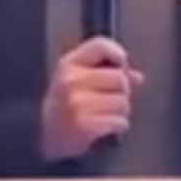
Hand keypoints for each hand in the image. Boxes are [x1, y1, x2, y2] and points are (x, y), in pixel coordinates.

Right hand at [39, 37, 143, 161]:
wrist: (43, 135)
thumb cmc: (63, 105)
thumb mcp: (75, 80)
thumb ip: (105, 71)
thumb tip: (137, 76)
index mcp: (69, 65)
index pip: (100, 45)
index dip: (117, 53)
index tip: (121, 64)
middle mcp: (72, 81)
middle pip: (120, 78)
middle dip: (122, 90)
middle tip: (111, 98)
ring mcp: (78, 103)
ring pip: (123, 101)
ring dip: (121, 110)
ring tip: (106, 114)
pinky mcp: (85, 124)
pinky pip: (120, 121)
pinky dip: (119, 125)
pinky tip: (106, 125)